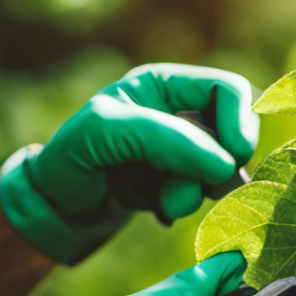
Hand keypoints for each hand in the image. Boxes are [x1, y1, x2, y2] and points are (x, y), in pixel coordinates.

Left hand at [0, 65, 257, 262]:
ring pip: (224, 169)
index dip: (240, 122)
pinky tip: (160, 210)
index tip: (232, 159)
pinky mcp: (181, 184)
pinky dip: (190, 205)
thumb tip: (225, 164)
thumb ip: (164, 139)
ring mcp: (183, 151)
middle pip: (233, 132)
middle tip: (186, 190)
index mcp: (164, 85)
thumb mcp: (105, 132)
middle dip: (217, 166)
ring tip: (164, 205)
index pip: (229, 90)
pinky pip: (208, 194)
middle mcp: (179, 114)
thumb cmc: (71, 159)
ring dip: (199, 192)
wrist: (55, 209)